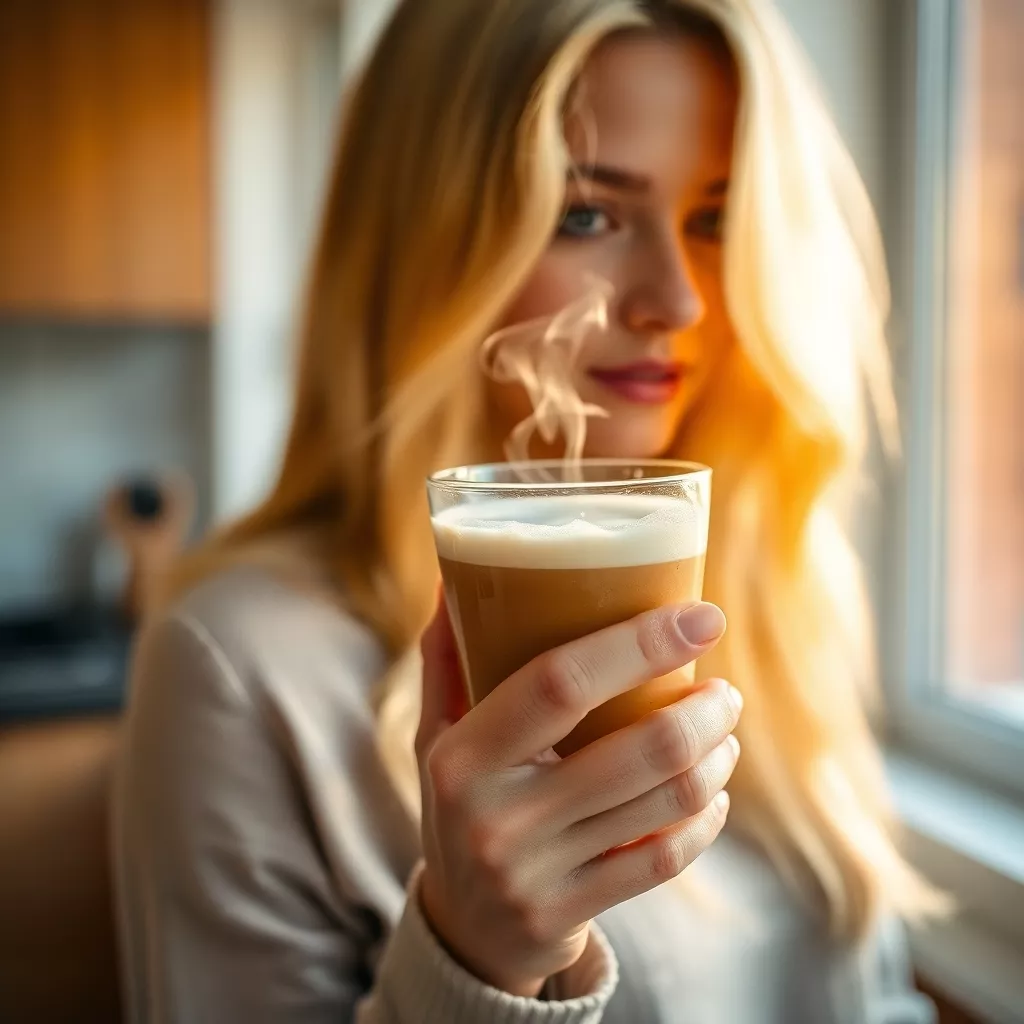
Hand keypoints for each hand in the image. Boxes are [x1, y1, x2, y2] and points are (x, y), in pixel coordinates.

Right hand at [416, 600, 740, 997]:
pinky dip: (706, 818)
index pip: (559, 684)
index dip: (638, 644)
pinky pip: (665, 859)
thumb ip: (447, 659)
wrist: (460, 930)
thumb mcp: (436, 735)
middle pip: (639, 748)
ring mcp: (537, 873)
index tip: (699, 616)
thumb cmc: (458, 805)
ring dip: (716, 757)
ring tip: (723, 730)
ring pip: (666, 801)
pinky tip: (714, 794)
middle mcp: (497, 817)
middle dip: (704, 710)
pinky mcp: (572, 913)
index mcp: (462, 757)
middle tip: (724, 689)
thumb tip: (454, 576)